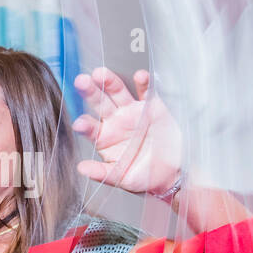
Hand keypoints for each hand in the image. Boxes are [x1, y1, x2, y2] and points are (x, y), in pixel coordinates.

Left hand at [71, 68, 181, 195]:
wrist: (172, 174)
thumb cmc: (145, 177)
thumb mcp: (122, 178)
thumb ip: (101, 172)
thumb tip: (81, 168)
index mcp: (105, 138)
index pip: (91, 128)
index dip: (85, 125)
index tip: (80, 124)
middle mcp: (116, 121)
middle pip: (100, 104)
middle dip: (90, 92)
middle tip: (81, 82)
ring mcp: (133, 112)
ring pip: (119, 93)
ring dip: (110, 82)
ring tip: (101, 74)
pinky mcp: (152, 106)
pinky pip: (146, 92)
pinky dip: (144, 83)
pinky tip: (139, 76)